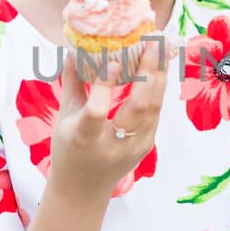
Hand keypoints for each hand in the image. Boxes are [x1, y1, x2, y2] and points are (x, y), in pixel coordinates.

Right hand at [48, 38, 172, 203]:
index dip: (105, 85)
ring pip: (154, 107)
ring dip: (161, 74)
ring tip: (165, 45)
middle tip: (154, 40)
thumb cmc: (69, 149)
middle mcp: (113, 144)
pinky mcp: (147, 145)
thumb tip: (73, 47)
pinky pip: (156, 111)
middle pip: (138, 107)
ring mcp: (135, 146)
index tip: (113, 59)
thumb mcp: (64, 118)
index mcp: (85, 138)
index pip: (97, 111)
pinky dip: (159, 86)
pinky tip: (162, 65)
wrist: (83, 190)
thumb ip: (71, 82)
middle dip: (149, 71)